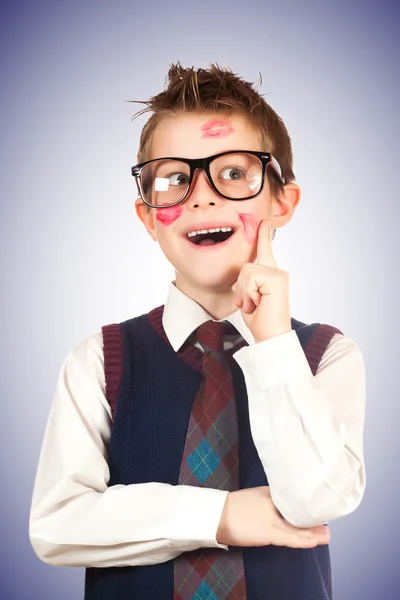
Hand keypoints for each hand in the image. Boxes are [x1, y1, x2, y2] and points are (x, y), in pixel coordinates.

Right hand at [216, 486, 329, 547]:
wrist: (216, 513)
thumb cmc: (232, 507)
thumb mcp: (253, 497)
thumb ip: (268, 499)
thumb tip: (279, 507)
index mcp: (270, 492)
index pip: (292, 499)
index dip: (305, 507)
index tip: (317, 509)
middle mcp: (273, 502)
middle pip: (297, 512)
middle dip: (312, 519)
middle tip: (327, 524)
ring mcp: (271, 517)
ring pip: (296, 526)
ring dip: (312, 532)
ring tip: (326, 535)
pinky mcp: (267, 531)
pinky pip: (289, 538)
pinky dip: (302, 540)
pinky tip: (313, 541)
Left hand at [232, 220, 290, 341]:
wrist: (270, 337)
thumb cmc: (260, 320)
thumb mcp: (249, 296)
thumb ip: (248, 280)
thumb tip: (244, 270)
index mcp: (271, 275)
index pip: (265, 251)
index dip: (263, 236)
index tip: (263, 221)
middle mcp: (277, 271)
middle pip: (246, 266)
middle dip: (241, 287)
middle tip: (250, 304)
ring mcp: (278, 274)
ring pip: (246, 271)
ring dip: (244, 292)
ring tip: (254, 305)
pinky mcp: (276, 279)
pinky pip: (250, 277)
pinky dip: (248, 293)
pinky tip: (257, 304)